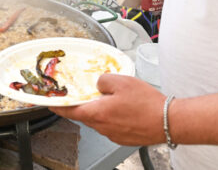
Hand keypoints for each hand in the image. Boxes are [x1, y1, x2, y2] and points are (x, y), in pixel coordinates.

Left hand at [50, 74, 165, 146]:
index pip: (69, 111)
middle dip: (81, 106)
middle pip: (84, 116)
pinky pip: (111, 126)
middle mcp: (103, 127)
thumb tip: (99, 84)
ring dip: (98, 111)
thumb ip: (103, 80)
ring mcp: (113, 135)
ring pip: (98, 121)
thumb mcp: (121, 81)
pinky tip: (122, 108)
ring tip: (108, 99)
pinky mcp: (123, 138)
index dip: (58, 106)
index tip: (50, 103)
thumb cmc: (146, 103)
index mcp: (98, 113)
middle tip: (81, 96)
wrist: (168, 121)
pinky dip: (111, 117)